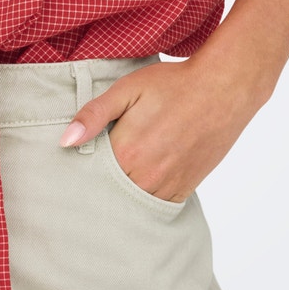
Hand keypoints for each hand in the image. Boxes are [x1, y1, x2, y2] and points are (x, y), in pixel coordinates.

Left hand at [58, 42, 272, 201]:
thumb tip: (65, 141)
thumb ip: (94, 115)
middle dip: (99, 186)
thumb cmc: (173, 84)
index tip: (74, 168)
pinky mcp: (186, 187)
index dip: (82, 171)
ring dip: (122, 195)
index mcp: (126, 151)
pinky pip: (158, 205)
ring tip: (116, 182)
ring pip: (133, 203)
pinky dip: (146, 199)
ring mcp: (168, 184)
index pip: (91, 174)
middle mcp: (146, 175)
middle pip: (110, 192)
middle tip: (95, 175)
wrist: (223, 88)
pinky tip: (140, 186)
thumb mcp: (128, 89)